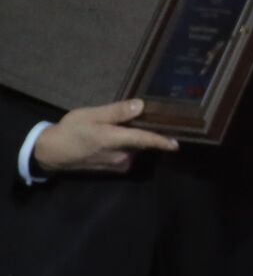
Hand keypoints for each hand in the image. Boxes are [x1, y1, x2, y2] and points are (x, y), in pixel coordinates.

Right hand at [32, 99, 178, 173]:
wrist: (51, 153)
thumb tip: (140, 105)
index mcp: (114, 140)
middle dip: (147, 132)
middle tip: (148, 117)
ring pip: (136, 149)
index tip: (177, 143)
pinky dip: (128, 146)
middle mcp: (120, 156)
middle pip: (142, 143)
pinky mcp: (113, 169)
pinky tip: (118, 137)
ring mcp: (117, 164)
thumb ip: (117, 112)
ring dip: (136, 139)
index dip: (162, 141)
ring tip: (127, 125)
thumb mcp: (91, 115)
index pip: (144, 140)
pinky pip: (128, 155)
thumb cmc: (70, 130)